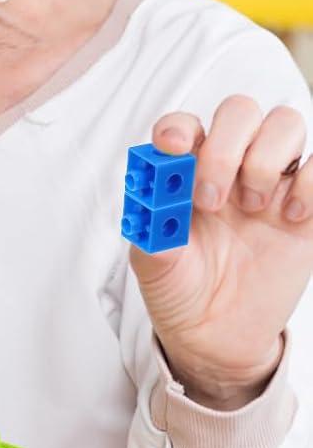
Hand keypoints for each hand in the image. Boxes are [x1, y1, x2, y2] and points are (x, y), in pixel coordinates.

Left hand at [131, 99, 312, 408]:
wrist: (217, 336)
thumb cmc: (181, 293)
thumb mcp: (154, 269)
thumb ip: (152, 233)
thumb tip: (154, 204)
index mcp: (183, 176)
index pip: (184, 128)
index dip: (179, 129)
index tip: (176, 148)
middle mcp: (228, 168)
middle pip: (240, 112)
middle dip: (227, 148)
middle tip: (212, 201)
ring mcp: (271, 181)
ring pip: (285, 123)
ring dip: (267, 160)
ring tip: (251, 209)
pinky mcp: (306, 204)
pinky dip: (311, 180)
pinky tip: (289, 217)